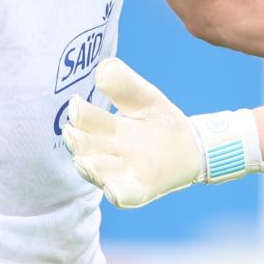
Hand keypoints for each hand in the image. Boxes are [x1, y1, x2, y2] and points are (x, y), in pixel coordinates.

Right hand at [64, 59, 202, 207]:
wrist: (191, 146)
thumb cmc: (162, 122)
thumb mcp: (146, 99)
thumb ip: (125, 85)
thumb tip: (104, 68)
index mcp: (105, 128)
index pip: (85, 121)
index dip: (80, 114)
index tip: (76, 104)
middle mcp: (108, 152)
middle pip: (86, 148)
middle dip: (78, 142)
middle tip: (72, 134)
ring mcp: (122, 173)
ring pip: (99, 173)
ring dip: (91, 168)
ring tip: (85, 161)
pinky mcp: (139, 190)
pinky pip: (123, 195)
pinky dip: (117, 193)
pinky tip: (111, 189)